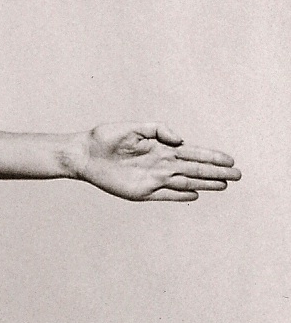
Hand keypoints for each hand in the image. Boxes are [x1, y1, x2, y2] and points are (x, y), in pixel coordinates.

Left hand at [74, 123, 239, 200]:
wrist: (84, 154)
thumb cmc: (106, 138)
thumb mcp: (133, 127)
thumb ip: (159, 129)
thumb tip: (180, 139)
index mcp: (161, 148)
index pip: (193, 153)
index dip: (212, 156)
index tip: (230, 159)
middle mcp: (161, 164)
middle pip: (194, 169)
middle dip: (216, 172)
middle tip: (238, 175)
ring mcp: (152, 179)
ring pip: (185, 182)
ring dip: (205, 184)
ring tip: (224, 185)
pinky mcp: (141, 192)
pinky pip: (165, 195)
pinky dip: (180, 195)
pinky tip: (195, 195)